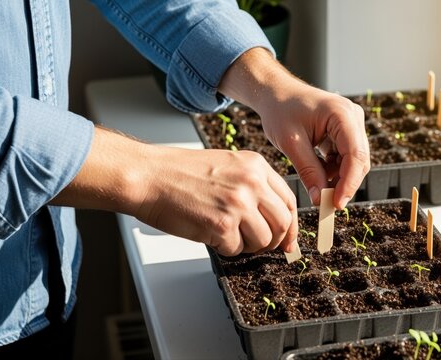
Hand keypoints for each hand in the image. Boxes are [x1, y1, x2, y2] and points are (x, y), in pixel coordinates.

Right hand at [53, 128, 297, 255]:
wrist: (149, 176)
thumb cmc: (181, 173)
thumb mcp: (228, 165)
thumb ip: (254, 185)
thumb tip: (274, 215)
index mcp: (256, 166)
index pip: (289, 200)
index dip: (291, 224)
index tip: (289, 238)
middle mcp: (251, 183)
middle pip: (283, 223)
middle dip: (274, 240)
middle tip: (261, 245)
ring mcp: (238, 204)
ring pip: (264, 240)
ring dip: (249, 246)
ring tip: (229, 236)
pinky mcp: (221, 225)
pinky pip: (237, 249)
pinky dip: (225, 248)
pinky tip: (210, 234)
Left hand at [259, 86, 369, 207]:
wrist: (275, 93)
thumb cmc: (280, 111)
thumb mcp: (291, 143)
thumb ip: (308, 171)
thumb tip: (319, 199)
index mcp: (342, 114)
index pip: (355, 155)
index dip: (348, 183)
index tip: (336, 204)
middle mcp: (353, 117)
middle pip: (359, 160)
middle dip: (344, 184)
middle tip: (326, 204)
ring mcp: (352, 123)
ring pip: (354, 161)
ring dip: (338, 178)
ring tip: (316, 186)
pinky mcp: (346, 130)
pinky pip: (346, 157)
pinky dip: (334, 170)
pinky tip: (318, 173)